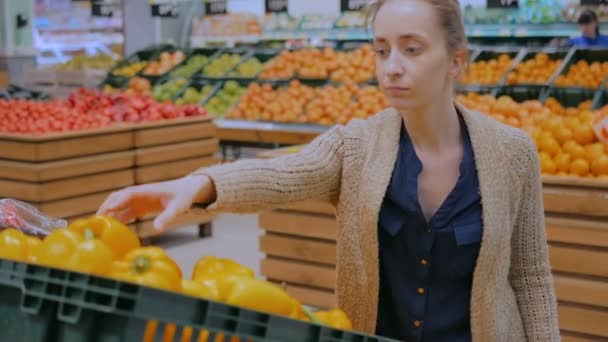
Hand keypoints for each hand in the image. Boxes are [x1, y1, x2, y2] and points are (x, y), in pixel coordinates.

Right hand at [97, 175, 215, 230]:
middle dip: (106, 207)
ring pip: (118, 205)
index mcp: (147, 190)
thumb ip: (167, 218)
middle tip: (96, 221)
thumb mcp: (178, 208)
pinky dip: (117, 219)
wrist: (188, 190)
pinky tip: (111, 229)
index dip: (117, 202)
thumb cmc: (183, 196)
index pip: (128, 194)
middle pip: (117, 197)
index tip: (107, 211)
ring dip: (108, 213)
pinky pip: (124, 212)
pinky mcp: (140, 207)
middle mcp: (139, 194)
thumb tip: (157, 230)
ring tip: (99, 227)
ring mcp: (138, 200)